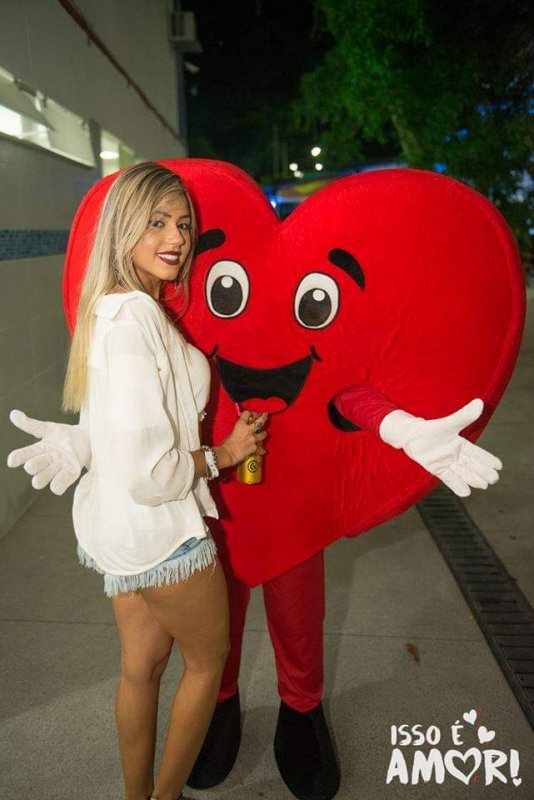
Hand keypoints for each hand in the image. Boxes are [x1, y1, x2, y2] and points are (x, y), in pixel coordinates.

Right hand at [6, 410, 89, 493]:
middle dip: (35, 464)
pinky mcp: (68, 476)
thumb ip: (31, 424)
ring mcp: (56, 470)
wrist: (87, 438)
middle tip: (47, 455)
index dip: (17, 458)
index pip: (22, 456)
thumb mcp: (49, 428)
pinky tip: (65, 471)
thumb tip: (13, 414)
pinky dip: (57, 483)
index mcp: (38, 450)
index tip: (12, 461)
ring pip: (40, 481)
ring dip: (45, 474)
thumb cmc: (64, 435)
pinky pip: (57, 488)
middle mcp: (44, 462)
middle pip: (31, 469)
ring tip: (57, 463)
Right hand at [217, 411, 268, 467]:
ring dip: (263, 434)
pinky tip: (263, 451)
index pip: (247, 414)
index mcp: (241, 424)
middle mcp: (249, 430)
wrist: (228, 453)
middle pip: (260, 421)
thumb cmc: (226, 443)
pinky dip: (261, 450)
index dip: (247, 413)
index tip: (248, 414)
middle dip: (263, 417)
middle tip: (265, 414)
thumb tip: (240, 431)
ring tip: (263, 434)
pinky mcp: (255, 447)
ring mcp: (253, 438)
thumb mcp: (231, 432)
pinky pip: (261, 448)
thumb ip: (237, 430)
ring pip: (263, 434)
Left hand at [379, 398, 501, 496]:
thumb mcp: (448, 423)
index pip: (477, 453)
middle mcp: (455, 456)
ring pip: (463, 473)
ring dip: (473, 479)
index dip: (488, 459)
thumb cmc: (430, 429)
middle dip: (483, 472)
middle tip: (493, 478)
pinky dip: (456, 484)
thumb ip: (463, 416)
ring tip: (483, 485)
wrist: (410, 436)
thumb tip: (479, 403)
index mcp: (460, 444)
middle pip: (472, 465)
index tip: (499, 466)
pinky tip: (465, 492)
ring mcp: (446, 464)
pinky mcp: (437, 469)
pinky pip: (449, 478)